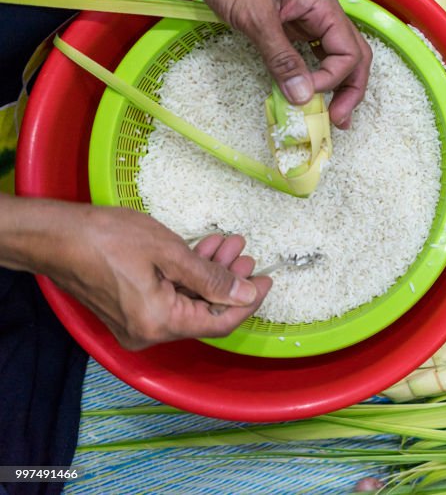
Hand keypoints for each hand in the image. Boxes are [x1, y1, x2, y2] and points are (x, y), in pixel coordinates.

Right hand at [24, 203, 271, 349]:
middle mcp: (148, 333)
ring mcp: (136, 325)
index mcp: (160, 323)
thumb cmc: (106, 239)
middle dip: (229, 281)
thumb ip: (211, 278)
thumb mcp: (170, 252)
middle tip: (245, 254)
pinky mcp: (128, 312)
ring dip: (209, 274)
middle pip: (204, 312)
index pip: (219, 322)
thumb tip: (244, 295)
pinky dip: (188, 277)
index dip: (248, 302)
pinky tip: (203, 250)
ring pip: (188, 302)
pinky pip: (169, 298)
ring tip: (228, 245)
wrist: (54, 236)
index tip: (267, 280)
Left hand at [156, 0, 372, 128]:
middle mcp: (321, 11)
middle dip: (350, 89)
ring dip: (333, 83)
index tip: (305, 94)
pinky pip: (307, 50)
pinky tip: (300, 87)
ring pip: (332, 54)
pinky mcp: (285, 20)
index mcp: (323, 6)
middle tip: (339, 121)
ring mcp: (304, 16)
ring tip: (327, 112)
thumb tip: (303, 98)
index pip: (349, 53)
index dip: (333, 79)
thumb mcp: (256, 17)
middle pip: (353, 55)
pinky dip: (309, 72)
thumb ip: (282, 58)